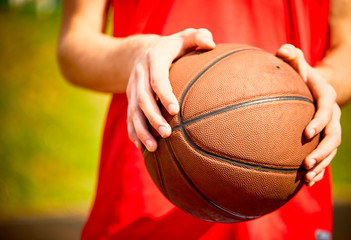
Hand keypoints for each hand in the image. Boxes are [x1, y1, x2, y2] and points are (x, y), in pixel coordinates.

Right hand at [126, 28, 215, 151]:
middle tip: (167, 134)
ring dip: (142, 130)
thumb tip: (211, 44)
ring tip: (153, 148)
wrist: (142, 51)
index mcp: (154, 58)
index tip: (175, 110)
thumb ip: (199, 36)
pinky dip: (133, 132)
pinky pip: (129, 116)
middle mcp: (139, 73)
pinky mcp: (130, 98)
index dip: (164, 94)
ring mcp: (132, 87)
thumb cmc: (172, 47)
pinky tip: (141, 147)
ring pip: (134, 111)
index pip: (157, 78)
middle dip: (153, 118)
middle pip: (143, 99)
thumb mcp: (185, 36)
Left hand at [277, 44, 340, 186]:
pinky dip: (319, 170)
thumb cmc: (299, 75)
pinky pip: (325, 157)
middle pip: (334, 137)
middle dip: (322, 152)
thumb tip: (283, 50)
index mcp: (326, 97)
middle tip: (306, 164)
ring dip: (321, 166)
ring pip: (331, 151)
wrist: (312, 87)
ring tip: (307, 179)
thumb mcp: (296, 63)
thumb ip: (290, 56)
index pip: (327, 110)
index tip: (306, 134)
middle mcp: (333, 115)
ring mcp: (330, 129)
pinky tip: (307, 183)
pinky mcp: (323, 139)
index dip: (320, 122)